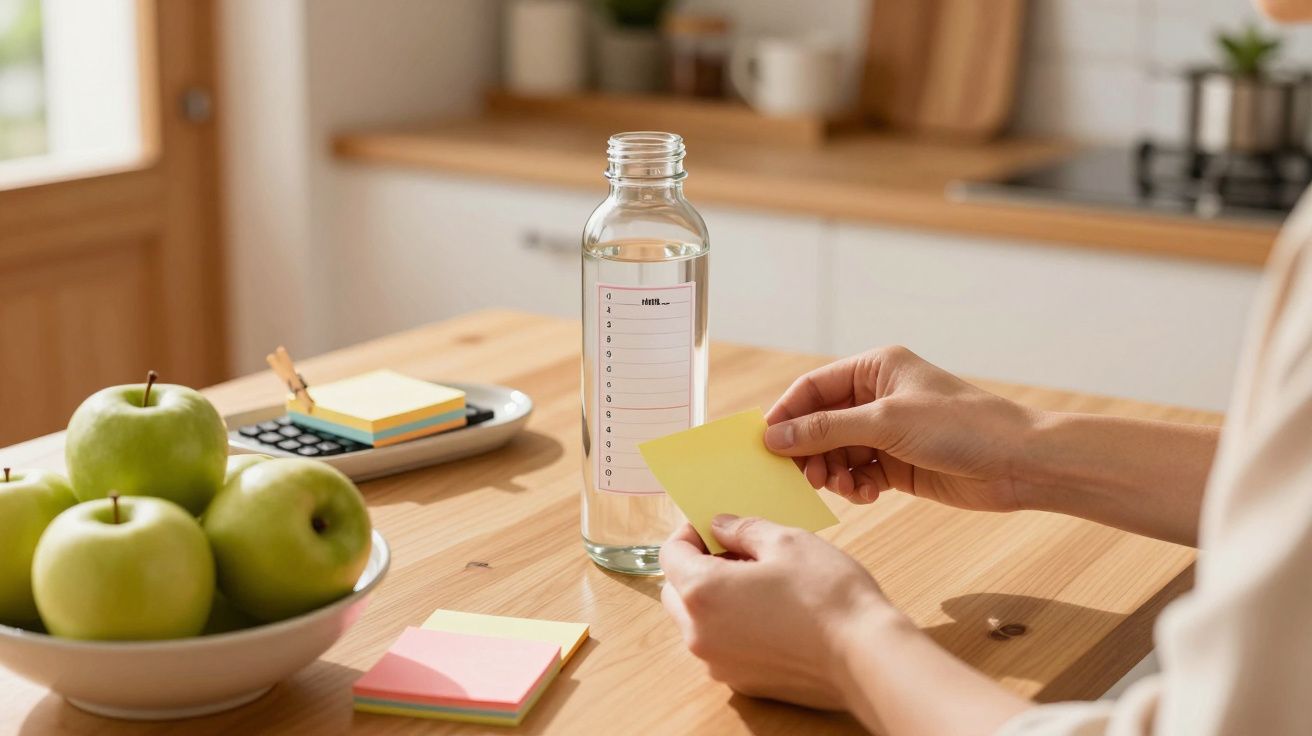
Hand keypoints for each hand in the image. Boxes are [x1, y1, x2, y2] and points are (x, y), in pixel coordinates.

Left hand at [659, 516, 897, 714]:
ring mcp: (719, 664)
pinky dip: (733, 626)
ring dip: (714, 598)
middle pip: (677, 590)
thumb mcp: (786, 541)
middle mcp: (700, 634)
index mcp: (701, 592)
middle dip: (698, 566)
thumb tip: (721, 526)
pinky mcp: (743, 683)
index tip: (712, 525)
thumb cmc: (827, 595)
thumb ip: (743, 529)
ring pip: (697, 622)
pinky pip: (722, 646)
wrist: (865, 658)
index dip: (689, 533)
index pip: (671, 554)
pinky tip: (770, 612)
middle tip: (736, 550)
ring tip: (758, 580)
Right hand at [764, 346, 1037, 512]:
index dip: (786, 415)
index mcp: (874, 369)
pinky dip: (854, 486)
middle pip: (820, 423)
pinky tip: (866, 495)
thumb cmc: (962, 427)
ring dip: (831, 472)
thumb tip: (774, 436)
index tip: (765, 445)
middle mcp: (877, 397)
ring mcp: (887, 431)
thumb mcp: (886, 422)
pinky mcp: (898, 463)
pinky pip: (858, 473)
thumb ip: (826, 429)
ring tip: (840, 487)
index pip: (812, 387)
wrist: (1019, 463)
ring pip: (836, 452)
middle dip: (809, 450)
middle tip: (805, 477)